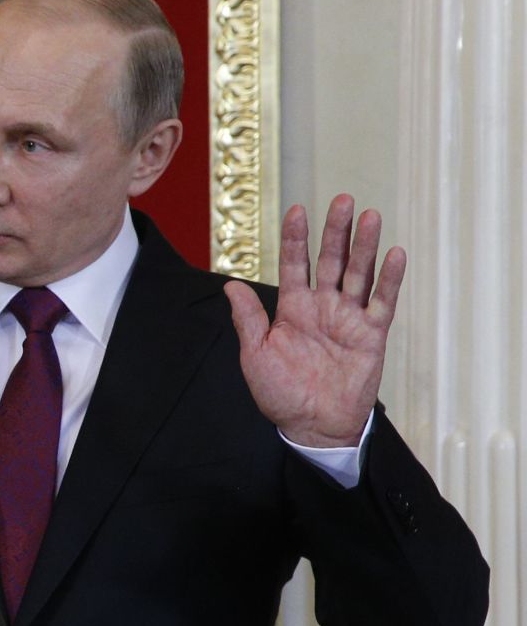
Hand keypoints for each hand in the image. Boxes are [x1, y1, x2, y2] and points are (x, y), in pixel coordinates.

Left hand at [223, 194, 405, 447]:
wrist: (313, 426)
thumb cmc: (280, 393)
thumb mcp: (255, 354)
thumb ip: (248, 319)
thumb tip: (229, 285)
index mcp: (292, 308)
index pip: (295, 263)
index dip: (296, 238)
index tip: (297, 210)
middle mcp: (321, 306)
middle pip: (330, 259)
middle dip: (336, 231)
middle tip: (343, 200)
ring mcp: (348, 318)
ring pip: (358, 273)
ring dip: (364, 246)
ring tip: (370, 216)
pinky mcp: (371, 334)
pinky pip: (381, 302)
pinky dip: (389, 279)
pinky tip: (395, 254)